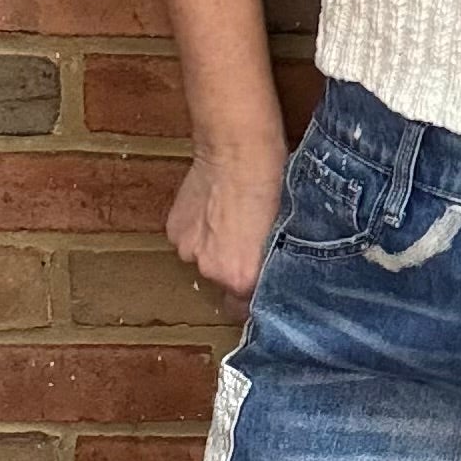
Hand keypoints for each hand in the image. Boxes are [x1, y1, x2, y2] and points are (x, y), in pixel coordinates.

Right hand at [166, 146, 286, 320]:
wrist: (238, 150)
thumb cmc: (272, 186)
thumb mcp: (286, 235)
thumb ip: (272, 265)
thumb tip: (273, 277)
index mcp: (243, 279)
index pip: (244, 310)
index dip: (253, 296)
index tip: (260, 284)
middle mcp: (211, 272)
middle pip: (223, 283)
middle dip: (234, 267)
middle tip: (250, 241)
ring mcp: (188, 251)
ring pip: (204, 259)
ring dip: (214, 248)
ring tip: (230, 220)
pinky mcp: (174, 229)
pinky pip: (189, 240)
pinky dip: (199, 230)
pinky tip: (213, 209)